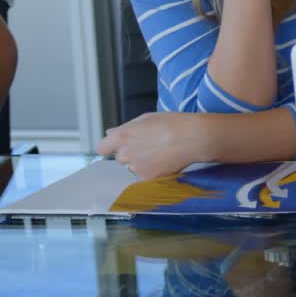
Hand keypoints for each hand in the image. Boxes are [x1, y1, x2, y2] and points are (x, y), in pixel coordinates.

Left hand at [96, 112, 213, 178]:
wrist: (193, 138)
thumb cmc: (172, 123)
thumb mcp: (147, 118)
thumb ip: (125, 127)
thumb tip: (110, 133)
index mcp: (121, 136)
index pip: (102, 148)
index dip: (109, 147)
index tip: (117, 145)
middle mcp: (125, 154)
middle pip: (120, 157)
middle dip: (131, 153)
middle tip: (149, 146)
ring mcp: (136, 168)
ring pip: (133, 167)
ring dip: (142, 162)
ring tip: (161, 153)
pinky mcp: (148, 178)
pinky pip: (145, 175)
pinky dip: (153, 170)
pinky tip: (165, 160)